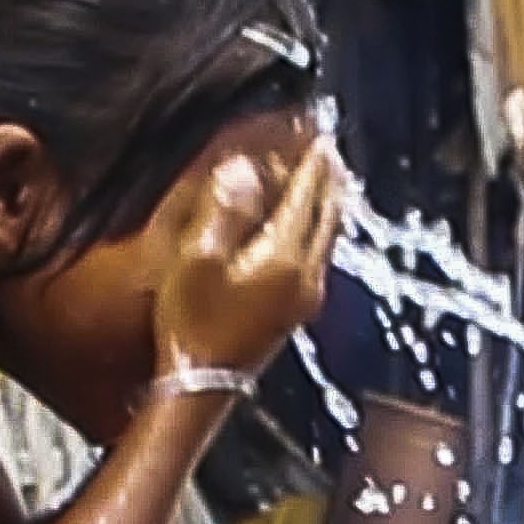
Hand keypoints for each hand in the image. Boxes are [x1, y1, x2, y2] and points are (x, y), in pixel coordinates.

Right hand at [150, 136, 346, 389]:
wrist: (201, 385)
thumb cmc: (192, 324)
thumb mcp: (197, 261)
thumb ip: (225, 212)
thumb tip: (244, 171)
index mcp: (283, 258)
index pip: (306, 198)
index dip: (312, 165)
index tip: (320, 139)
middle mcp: (305, 276)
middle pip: (328, 216)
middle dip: (330, 181)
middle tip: (331, 151)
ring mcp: (305, 297)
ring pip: (328, 237)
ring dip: (329, 204)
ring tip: (328, 179)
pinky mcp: (297, 311)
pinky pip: (319, 255)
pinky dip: (320, 229)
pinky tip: (312, 225)